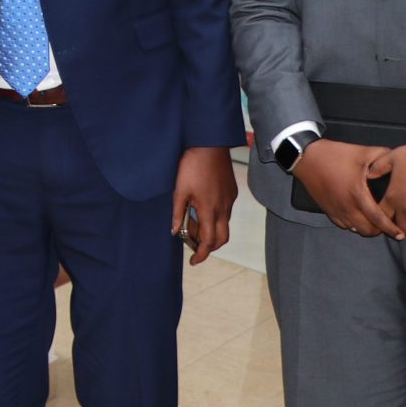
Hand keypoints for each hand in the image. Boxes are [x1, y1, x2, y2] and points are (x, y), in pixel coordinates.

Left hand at [171, 146, 236, 264]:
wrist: (209, 145)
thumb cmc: (192, 166)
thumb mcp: (179, 191)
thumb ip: (177, 213)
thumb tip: (174, 232)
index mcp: (209, 210)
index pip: (209, 242)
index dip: (202, 254)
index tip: (193, 261)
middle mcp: (223, 208)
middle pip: (222, 238)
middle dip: (210, 247)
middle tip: (193, 245)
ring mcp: (229, 200)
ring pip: (224, 224)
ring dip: (211, 230)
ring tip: (193, 224)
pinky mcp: (232, 191)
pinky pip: (226, 211)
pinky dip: (215, 218)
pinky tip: (201, 209)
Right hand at [291, 138, 398, 237]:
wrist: (307, 157)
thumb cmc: (334, 155)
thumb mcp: (363, 152)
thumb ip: (384, 157)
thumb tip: (398, 161)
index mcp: (357, 194)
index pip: (378, 219)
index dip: (390, 229)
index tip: (400, 234)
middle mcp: (347, 206)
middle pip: (367, 230)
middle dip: (379, 230)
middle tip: (387, 225)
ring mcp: (336, 210)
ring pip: (355, 230)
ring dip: (366, 228)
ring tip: (373, 222)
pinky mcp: (328, 210)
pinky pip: (343, 225)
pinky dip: (353, 225)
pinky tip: (358, 217)